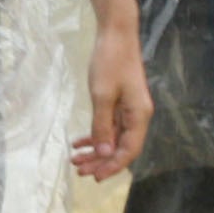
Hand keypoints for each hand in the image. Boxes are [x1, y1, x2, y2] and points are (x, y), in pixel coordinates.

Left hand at [73, 18, 149, 178]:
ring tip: (75, 160)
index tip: (94, 177)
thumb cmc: (110, 63)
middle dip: (100, 161)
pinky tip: (79, 142)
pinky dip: (95, 135)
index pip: (129, 150)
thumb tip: (104, 154)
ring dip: (95, 150)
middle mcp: (137, 116)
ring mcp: (129, 109)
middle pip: (121, 147)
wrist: (116, 35)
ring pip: (113, 138)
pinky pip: (109, 126)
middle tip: (78, 171)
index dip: (112, 166)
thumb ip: (102, 126)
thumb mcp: (102, 96)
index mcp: (139, 116)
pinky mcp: (120, 102)